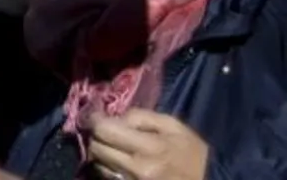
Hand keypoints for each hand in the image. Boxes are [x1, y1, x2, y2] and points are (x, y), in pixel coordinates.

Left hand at [87, 110, 209, 179]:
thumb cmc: (192, 152)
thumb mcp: (172, 126)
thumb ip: (141, 116)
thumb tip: (115, 117)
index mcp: (150, 147)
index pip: (104, 130)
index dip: (97, 120)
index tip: (98, 115)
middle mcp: (137, 168)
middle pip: (96, 147)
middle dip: (98, 136)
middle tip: (107, 131)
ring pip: (99, 164)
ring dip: (102, 152)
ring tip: (115, 146)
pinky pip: (108, 177)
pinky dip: (109, 167)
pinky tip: (120, 161)